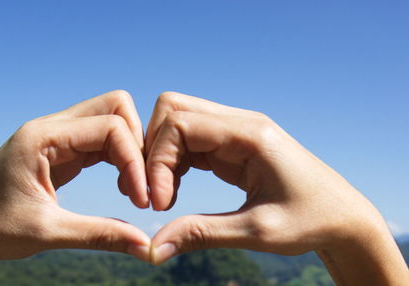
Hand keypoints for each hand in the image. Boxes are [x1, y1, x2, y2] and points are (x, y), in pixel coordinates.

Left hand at [0, 90, 150, 285]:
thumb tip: (145, 246)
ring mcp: (57, 136)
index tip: (142, 199)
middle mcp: (51, 127)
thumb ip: (100, 235)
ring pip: (111, 121)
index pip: (109, 127)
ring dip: (130, 151)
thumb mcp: (48, 232)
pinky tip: (122, 185)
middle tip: (143, 182)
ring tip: (135, 188)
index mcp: (42, 136)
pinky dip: (119, 159)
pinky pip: (101, 141)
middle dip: (137, 142)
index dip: (134, 160)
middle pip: (115, 107)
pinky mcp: (62, 151)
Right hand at [146, 92, 408, 284]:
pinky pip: (189, 141)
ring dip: (161, 156)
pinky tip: (176, 190)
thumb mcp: (255, 231)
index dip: (157, 161)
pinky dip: (173, 163)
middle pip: (173, 110)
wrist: (342, 217)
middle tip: (154, 192)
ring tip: (165, 196)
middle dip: (153, 150)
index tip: (158, 203)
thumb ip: (201, 235)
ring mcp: (235, 131)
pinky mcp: (232, 145)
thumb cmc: (310, 221)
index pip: (180, 124)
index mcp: (249, 134)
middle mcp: (240, 123)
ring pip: (177, 123)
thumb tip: (152, 249)